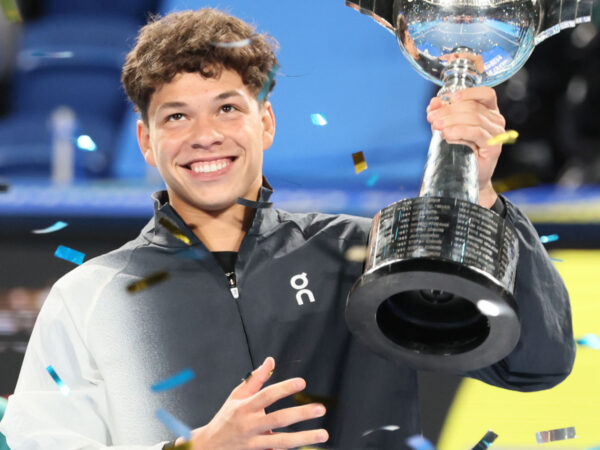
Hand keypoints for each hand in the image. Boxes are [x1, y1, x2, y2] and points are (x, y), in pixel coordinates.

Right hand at [175, 357, 327, 449]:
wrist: (209, 446)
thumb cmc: (227, 417)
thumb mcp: (237, 395)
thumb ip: (256, 378)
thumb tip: (271, 360)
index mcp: (245, 407)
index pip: (267, 395)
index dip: (284, 388)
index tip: (302, 383)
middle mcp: (250, 425)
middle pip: (278, 419)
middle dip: (300, 414)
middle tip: (320, 408)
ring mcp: (253, 443)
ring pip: (281, 441)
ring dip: (304, 438)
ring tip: (323, 434)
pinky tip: (308, 447)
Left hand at [426, 86, 504, 207]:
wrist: (465, 175)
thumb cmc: (459, 150)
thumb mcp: (448, 127)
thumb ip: (442, 114)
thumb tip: (434, 103)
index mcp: (489, 111)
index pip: (485, 94)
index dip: (468, 92)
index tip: (449, 98)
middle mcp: (496, 120)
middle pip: (473, 107)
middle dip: (448, 111)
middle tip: (432, 118)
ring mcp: (496, 134)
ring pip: (474, 118)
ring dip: (451, 120)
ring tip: (437, 127)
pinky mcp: (493, 147)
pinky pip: (476, 133)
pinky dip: (460, 131)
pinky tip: (448, 135)